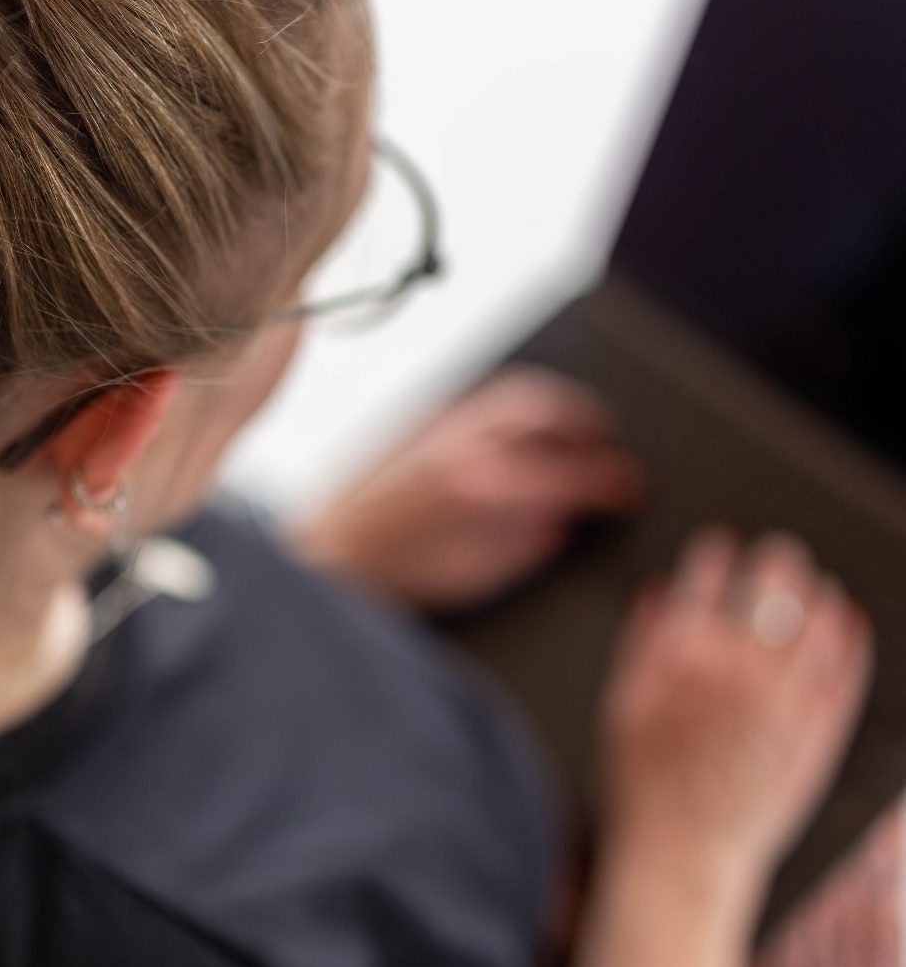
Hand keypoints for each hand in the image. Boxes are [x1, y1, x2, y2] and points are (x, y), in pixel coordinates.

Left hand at [290, 366, 646, 610]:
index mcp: (486, 487)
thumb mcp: (479, 573)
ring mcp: (442, 426)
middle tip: (609, 446)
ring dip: (558, 406)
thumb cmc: (395, 573)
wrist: (335, 553)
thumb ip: (532, 542)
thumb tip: (568, 519)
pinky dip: (517, 410)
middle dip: (592, 423)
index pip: (571, 470)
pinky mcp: (423, 420)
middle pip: (550, 409)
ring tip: (576, 430)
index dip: (613, 479)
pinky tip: (523, 433)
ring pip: (517, 393)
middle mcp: (465, 446)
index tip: (630, 488)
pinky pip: (484, 399)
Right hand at [600, 526, 872, 900]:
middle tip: (777, 555)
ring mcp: (783, 698)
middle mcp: (736, 665)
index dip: (715, 551)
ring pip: (816, 617)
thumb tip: (659, 591)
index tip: (720, 544)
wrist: (681, 852)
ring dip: (815, 592)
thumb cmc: (640, 778)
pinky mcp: (817, 732)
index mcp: (680, 653)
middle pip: (770, 583)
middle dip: (774, 559)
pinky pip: (845, 669)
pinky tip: (846, 624)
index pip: (706, 574)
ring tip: (814, 586)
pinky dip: (849, 639)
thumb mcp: (618, 701)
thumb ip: (640, 640)